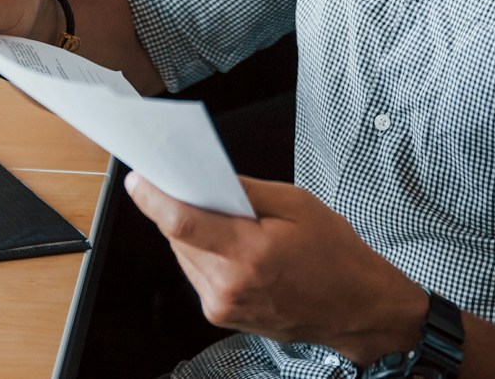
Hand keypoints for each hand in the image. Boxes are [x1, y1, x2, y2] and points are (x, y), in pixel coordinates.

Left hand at [123, 174, 428, 366]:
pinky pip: (196, 273)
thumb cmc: (335, 256)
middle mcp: (231, 285)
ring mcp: (223, 306)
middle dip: (180, 207)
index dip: (154, 198)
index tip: (138, 178)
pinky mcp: (221, 316)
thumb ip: (246, 191)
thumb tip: (205, 177)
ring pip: (184, 254)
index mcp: (251, 254)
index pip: (183, 223)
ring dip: (192, 231)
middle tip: (194, 185)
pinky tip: (229, 243)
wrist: (356, 307)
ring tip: (223, 217)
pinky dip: (204, 252)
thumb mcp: (297, 204)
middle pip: (179, 237)